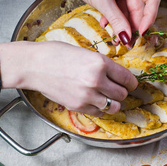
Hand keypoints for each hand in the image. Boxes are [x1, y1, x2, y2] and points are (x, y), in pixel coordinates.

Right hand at [0, 41, 137, 115]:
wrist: (34, 65)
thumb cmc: (56, 54)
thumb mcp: (86, 52)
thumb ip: (102, 64)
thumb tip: (117, 75)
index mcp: (100, 63)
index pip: (127, 78)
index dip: (132, 82)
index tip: (131, 84)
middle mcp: (96, 80)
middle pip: (122, 94)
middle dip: (122, 91)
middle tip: (117, 88)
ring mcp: (87, 96)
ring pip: (114, 106)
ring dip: (113, 102)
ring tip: (108, 97)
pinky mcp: (78, 106)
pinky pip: (98, 112)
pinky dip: (99, 108)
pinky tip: (94, 100)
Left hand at [57, 0, 160, 46]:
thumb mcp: (102, 0)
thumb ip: (116, 20)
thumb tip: (127, 37)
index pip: (151, 0)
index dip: (148, 17)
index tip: (141, 32)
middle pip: (139, 9)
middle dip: (132, 26)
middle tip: (127, 42)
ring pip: (127, 12)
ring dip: (121, 26)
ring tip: (116, 39)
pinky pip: (117, 11)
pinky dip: (113, 20)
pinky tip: (105, 25)